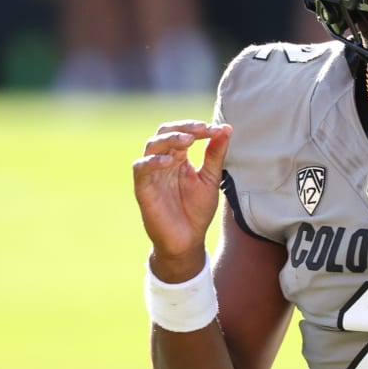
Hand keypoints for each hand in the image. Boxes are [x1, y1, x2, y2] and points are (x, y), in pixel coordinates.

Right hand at [132, 120, 231, 279]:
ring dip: (169, 139)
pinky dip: (153, 161)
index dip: (199, 128)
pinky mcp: (143, 188)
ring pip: (151, 145)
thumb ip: (215, 154)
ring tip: (188, 140)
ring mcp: (151, 174)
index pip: (183, 132)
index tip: (218, 130)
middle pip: (165, 132)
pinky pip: (141, 168)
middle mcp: (163, 162)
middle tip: (202, 129)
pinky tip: (169, 161)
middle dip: (183, 127)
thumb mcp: (210, 179)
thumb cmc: (197, 211)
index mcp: (179, 158)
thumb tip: (226, 129)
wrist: (187, 240)